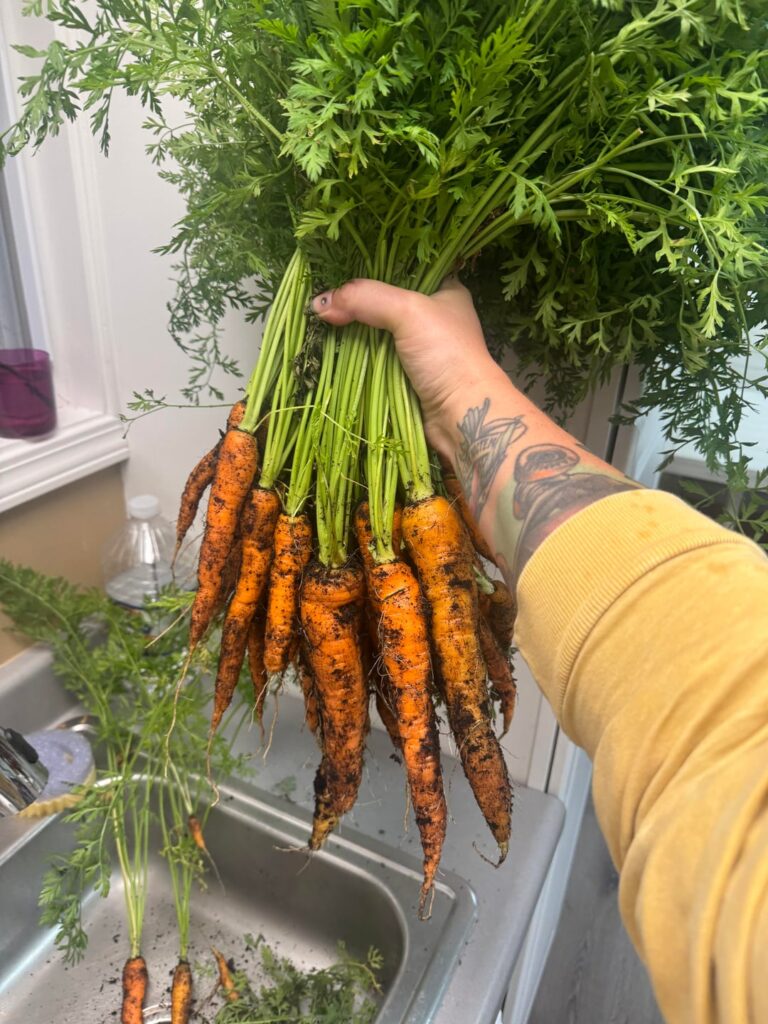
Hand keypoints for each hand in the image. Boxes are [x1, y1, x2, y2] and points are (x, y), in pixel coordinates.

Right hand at [310, 276, 506, 453]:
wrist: (461, 415)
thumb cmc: (446, 354)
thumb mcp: (408, 312)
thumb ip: (366, 299)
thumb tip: (320, 303)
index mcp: (444, 291)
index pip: (402, 268)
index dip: (371, 269)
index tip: (337, 272)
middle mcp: (433, 317)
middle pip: (384, 303)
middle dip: (356, 304)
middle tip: (323, 300)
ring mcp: (420, 349)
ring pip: (377, 334)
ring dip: (353, 334)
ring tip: (321, 321)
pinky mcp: (407, 376)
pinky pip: (375, 361)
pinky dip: (358, 358)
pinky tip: (335, 348)